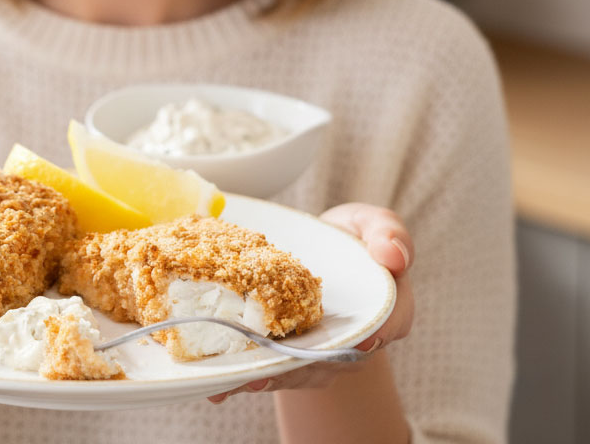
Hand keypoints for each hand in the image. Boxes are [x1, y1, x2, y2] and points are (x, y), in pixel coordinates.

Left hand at [208, 202, 414, 401]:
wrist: (319, 251)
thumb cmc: (349, 237)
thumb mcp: (373, 224)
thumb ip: (387, 232)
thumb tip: (393, 255)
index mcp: (384, 310)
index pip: (390, 325)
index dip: (374, 336)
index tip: (356, 343)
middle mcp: (352, 341)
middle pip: (333, 360)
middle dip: (300, 369)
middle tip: (267, 371)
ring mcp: (317, 352)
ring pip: (297, 372)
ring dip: (266, 377)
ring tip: (235, 378)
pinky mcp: (286, 353)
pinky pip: (269, 369)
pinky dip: (242, 378)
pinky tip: (216, 387)